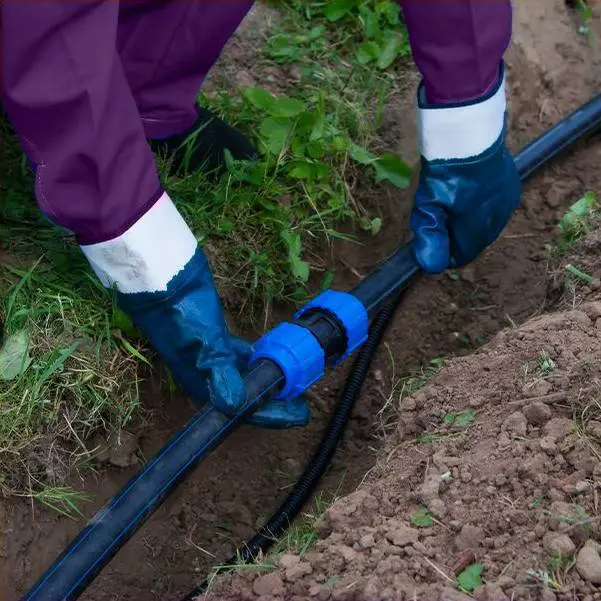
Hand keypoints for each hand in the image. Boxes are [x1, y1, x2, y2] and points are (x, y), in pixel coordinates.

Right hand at [117, 248, 308, 428]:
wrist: (162, 285)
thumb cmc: (180, 317)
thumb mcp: (204, 345)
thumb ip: (221, 373)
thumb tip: (235, 405)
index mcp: (203, 385)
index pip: (242, 409)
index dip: (272, 414)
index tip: (299, 415)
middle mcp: (208, 377)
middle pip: (247, 396)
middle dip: (273, 399)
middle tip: (302, 399)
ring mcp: (212, 358)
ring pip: (246, 376)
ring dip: (267, 379)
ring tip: (293, 379)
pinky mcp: (216, 341)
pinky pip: (241, 357)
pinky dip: (257, 359)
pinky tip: (271, 356)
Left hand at [410, 63, 520, 273]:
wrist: (470, 131)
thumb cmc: (446, 170)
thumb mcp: (429, 205)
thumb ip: (431, 237)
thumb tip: (431, 266)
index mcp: (478, 228)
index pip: (461, 256)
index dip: (444, 252)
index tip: (430, 240)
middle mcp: (498, 219)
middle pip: (473, 241)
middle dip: (454, 235)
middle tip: (436, 216)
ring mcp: (507, 201)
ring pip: (484, 225)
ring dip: (467, 221)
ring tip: (450, 201)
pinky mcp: (511, 186)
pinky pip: (494, 208)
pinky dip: (479, 207)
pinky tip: (466, 192)